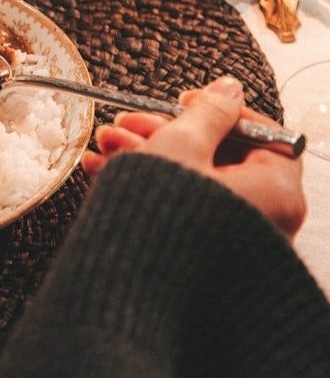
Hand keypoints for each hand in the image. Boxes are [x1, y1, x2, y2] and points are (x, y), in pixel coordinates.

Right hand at [81, 76, 305, 236]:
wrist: (129, 290)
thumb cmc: (163, 215)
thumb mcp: (182, 144)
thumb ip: (209, 111)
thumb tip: (230, 87)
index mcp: (277, 191)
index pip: (262, 134)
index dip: (220, 111)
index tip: (182, 102)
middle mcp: (265, 220)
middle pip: (218, 157)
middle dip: (162, 133)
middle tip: (125, 122)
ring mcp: (232, 241)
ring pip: (190, 182)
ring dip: (144, 155)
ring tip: (103, 143)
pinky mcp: (201, 257)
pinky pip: (179, 209)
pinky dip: (147, 187)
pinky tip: (101, 168)